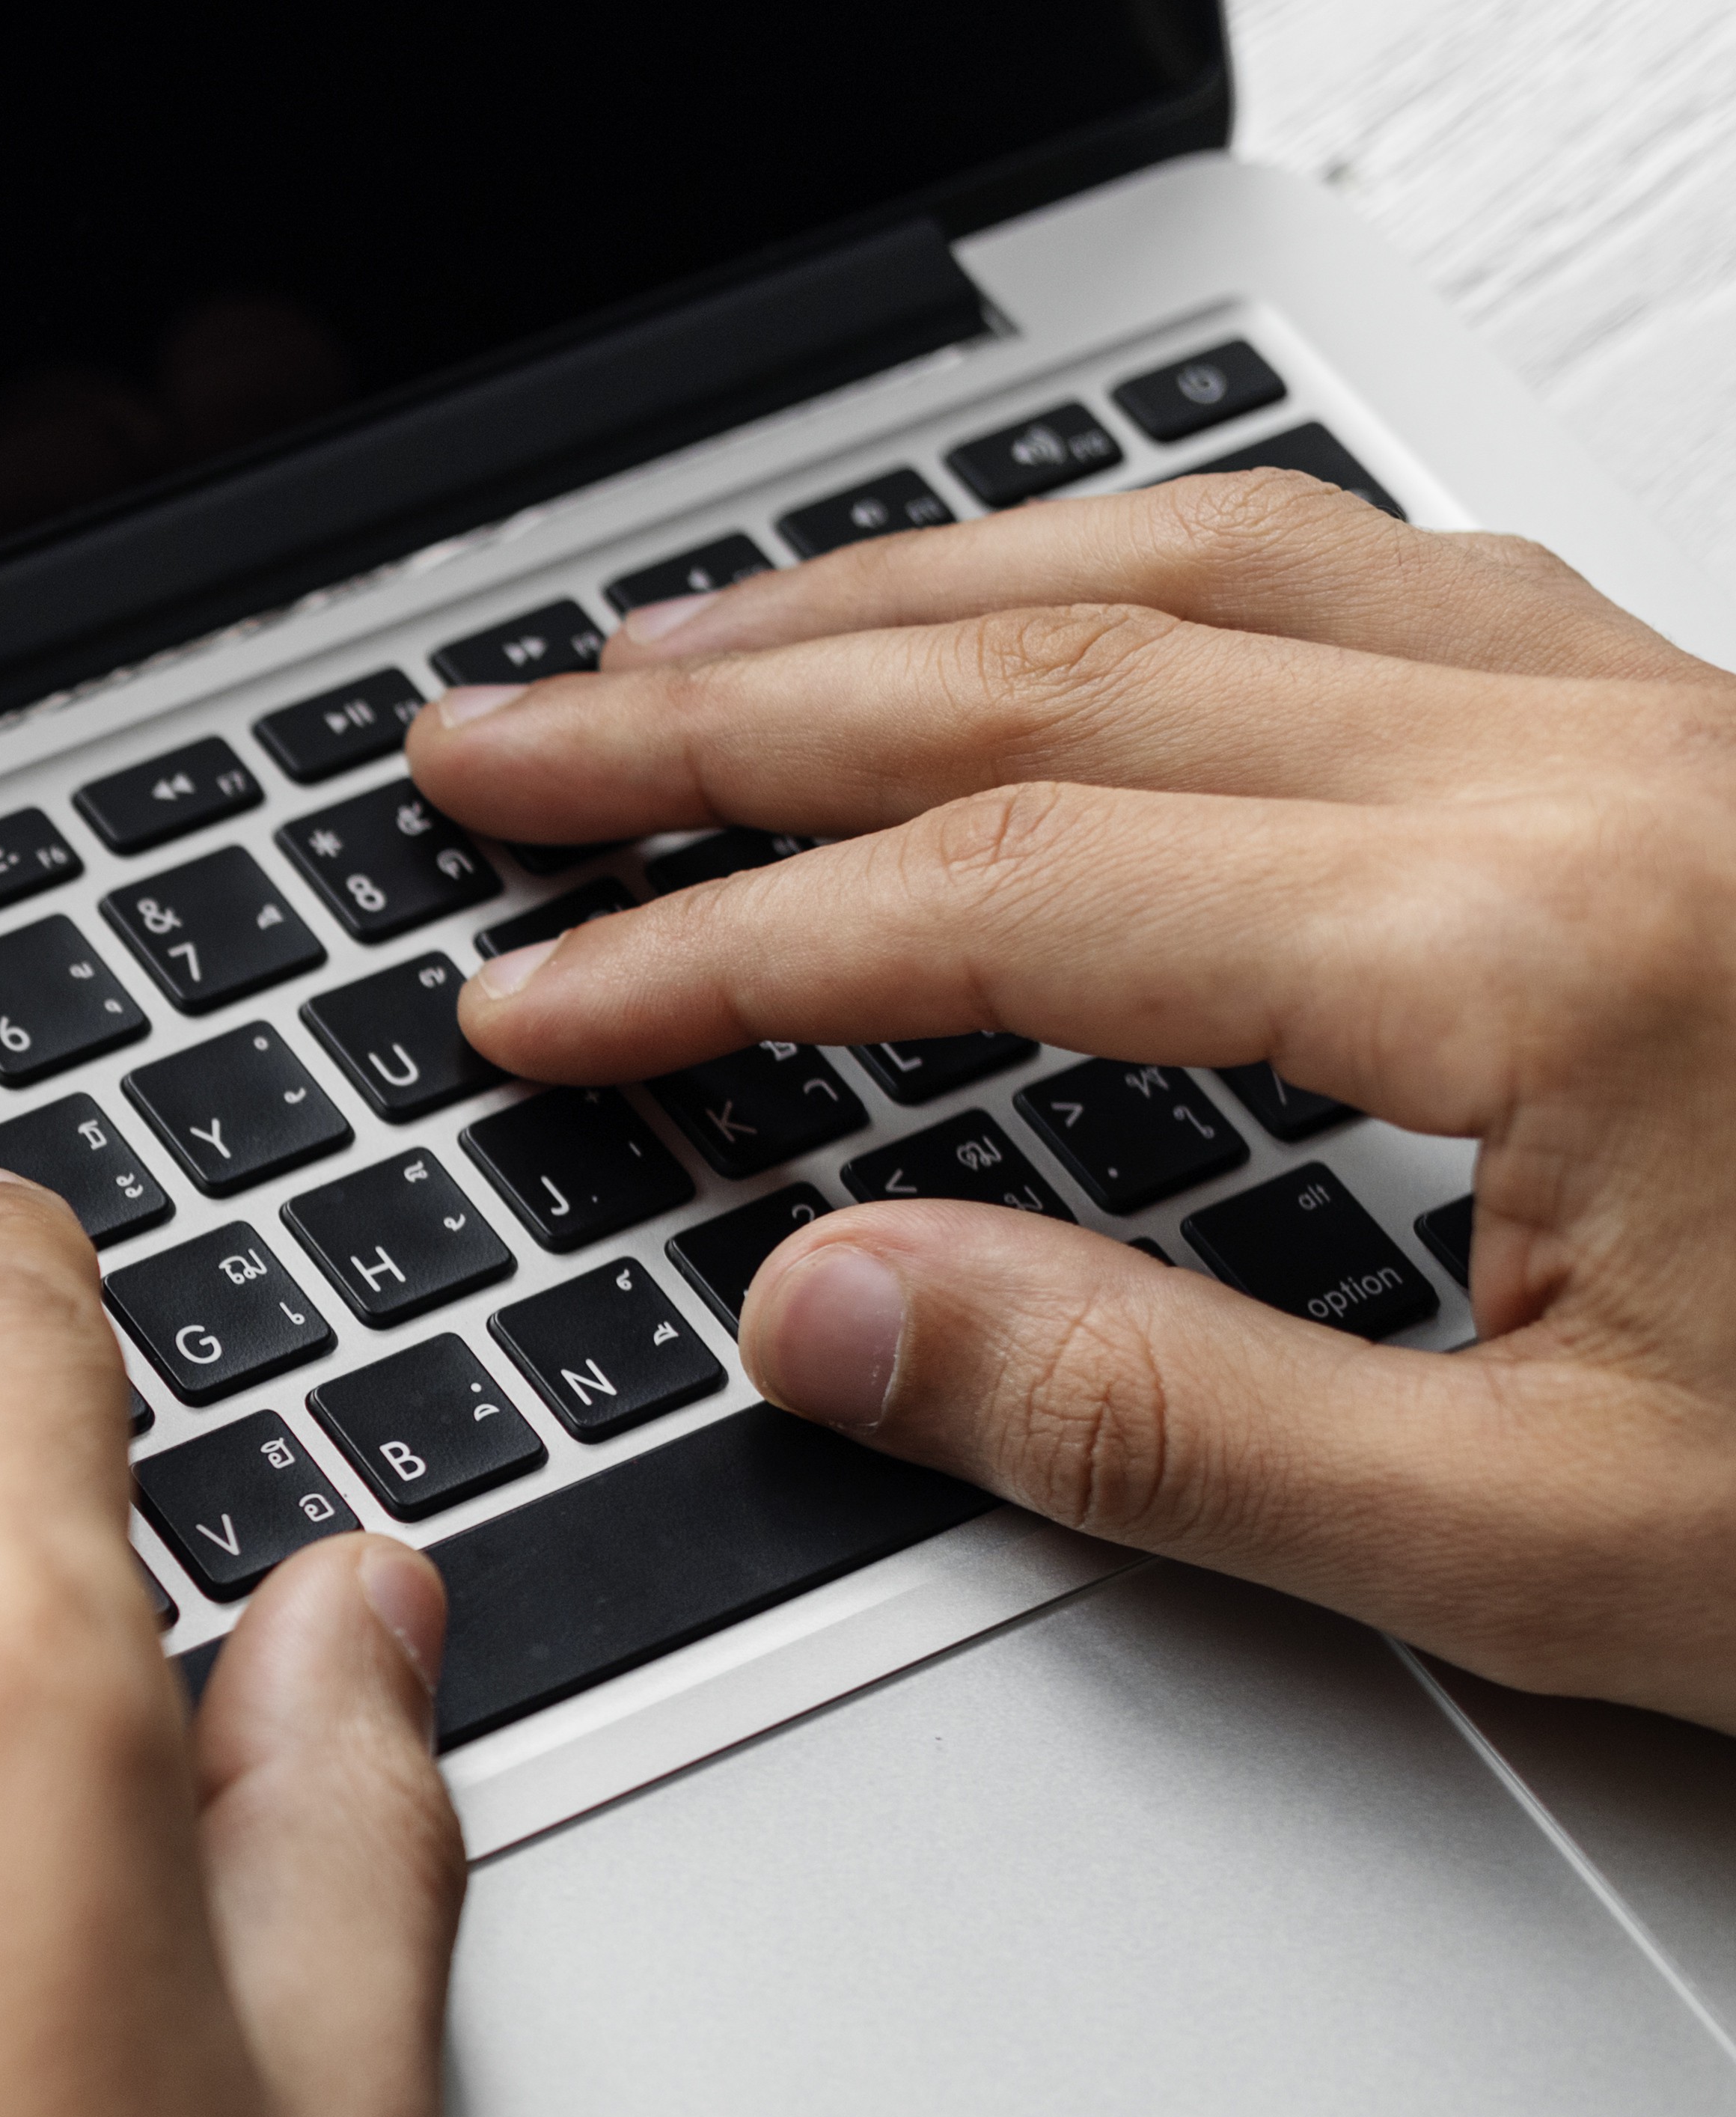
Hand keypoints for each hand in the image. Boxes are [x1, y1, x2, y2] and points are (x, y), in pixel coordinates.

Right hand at [411, 468, 1735, 1725]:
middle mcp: (1615, 772)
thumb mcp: (1565, 1551)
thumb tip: (841, 1314)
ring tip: (696, 659)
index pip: (1007, 904)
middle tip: (502, 752)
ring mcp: (1684, 725)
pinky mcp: (1729, 746)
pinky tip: (1057, 607)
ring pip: (1215, 565)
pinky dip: (1153, 567)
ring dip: (911, 598)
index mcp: (1553, 953)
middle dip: (729, 713)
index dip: (720, 952)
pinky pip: (1385, 568)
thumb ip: (1163, 1426)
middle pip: (1060, 662)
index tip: (538, 999)